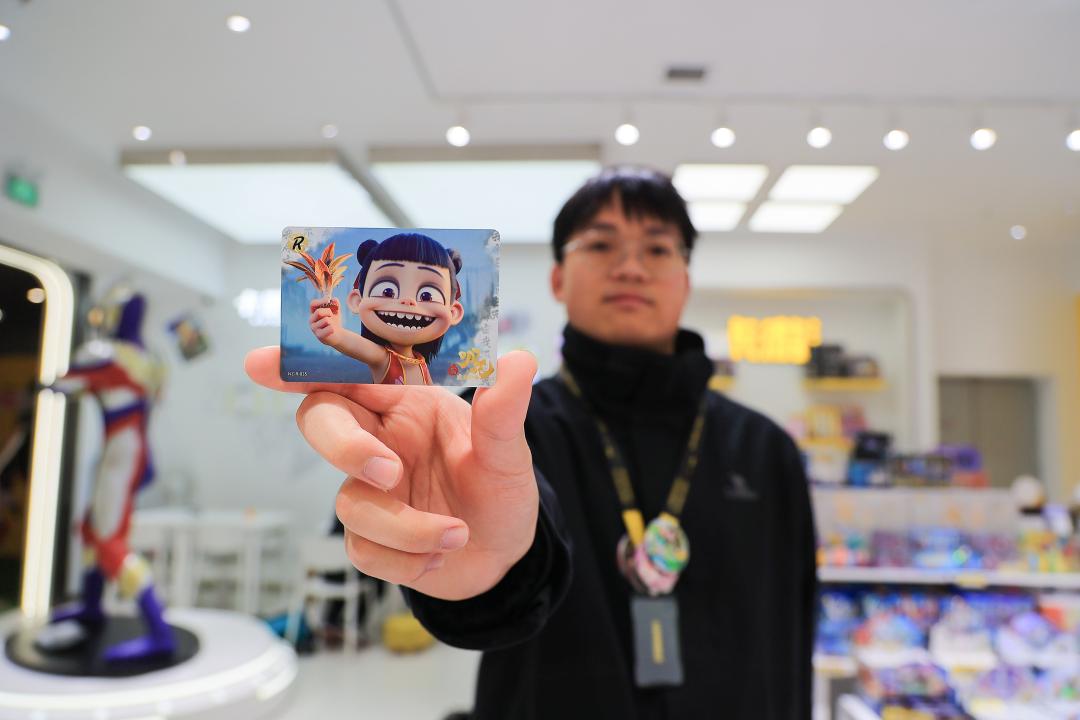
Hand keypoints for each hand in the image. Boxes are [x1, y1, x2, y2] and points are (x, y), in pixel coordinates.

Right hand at [245, 347, 538, 600]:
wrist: (507, 555)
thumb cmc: (501, 489)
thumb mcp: (509, 450)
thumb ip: (504, 410)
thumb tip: (519, 361)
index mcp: (406, 402)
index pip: (348, 371)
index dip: (300, 364)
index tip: (260, 363)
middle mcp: (380, 439)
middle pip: (321, 422)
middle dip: (343, 447)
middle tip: (387, 472)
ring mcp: (370, 490)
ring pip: (350, 502)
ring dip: (406, 526)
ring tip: (458, 534)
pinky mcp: (371, 538)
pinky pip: (364, 549)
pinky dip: (406, 558)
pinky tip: (441, 555)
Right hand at [310, 298, 343, 348]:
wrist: (337, 335)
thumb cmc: (334, 322)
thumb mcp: (335, 312)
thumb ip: (336, 305)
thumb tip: (335, 299)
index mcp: (313, 313)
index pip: (313, 304)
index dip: (320, 301)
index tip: (328, 300)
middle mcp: (311, 320)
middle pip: (319, 311)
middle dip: (328, 312)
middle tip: (331, 316)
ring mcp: (314, 329)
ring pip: (326, 320)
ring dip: (332, 322)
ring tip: (331, 325)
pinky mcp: (319, 336)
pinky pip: (330, 328)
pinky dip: (334, 328)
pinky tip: (332, 331)